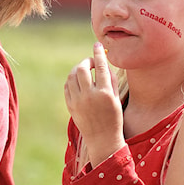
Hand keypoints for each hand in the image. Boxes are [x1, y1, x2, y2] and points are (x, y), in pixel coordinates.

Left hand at [64, 42, 124, 165]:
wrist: (102, 139)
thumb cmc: (113, 117)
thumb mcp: (116, 98)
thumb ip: (110, 79)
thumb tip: (103, 63)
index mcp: (104, 93)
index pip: (101, 66)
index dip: (99, 53)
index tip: (98, 45)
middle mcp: (89, 96)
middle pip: (82, 69)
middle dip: (87, 61)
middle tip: (92, 62)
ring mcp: (77, 101)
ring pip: (72, 76)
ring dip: (78, 69)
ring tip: (85, 71)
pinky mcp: (70, 106)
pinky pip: (67, 86)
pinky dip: (72, 80)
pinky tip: (78, 81)